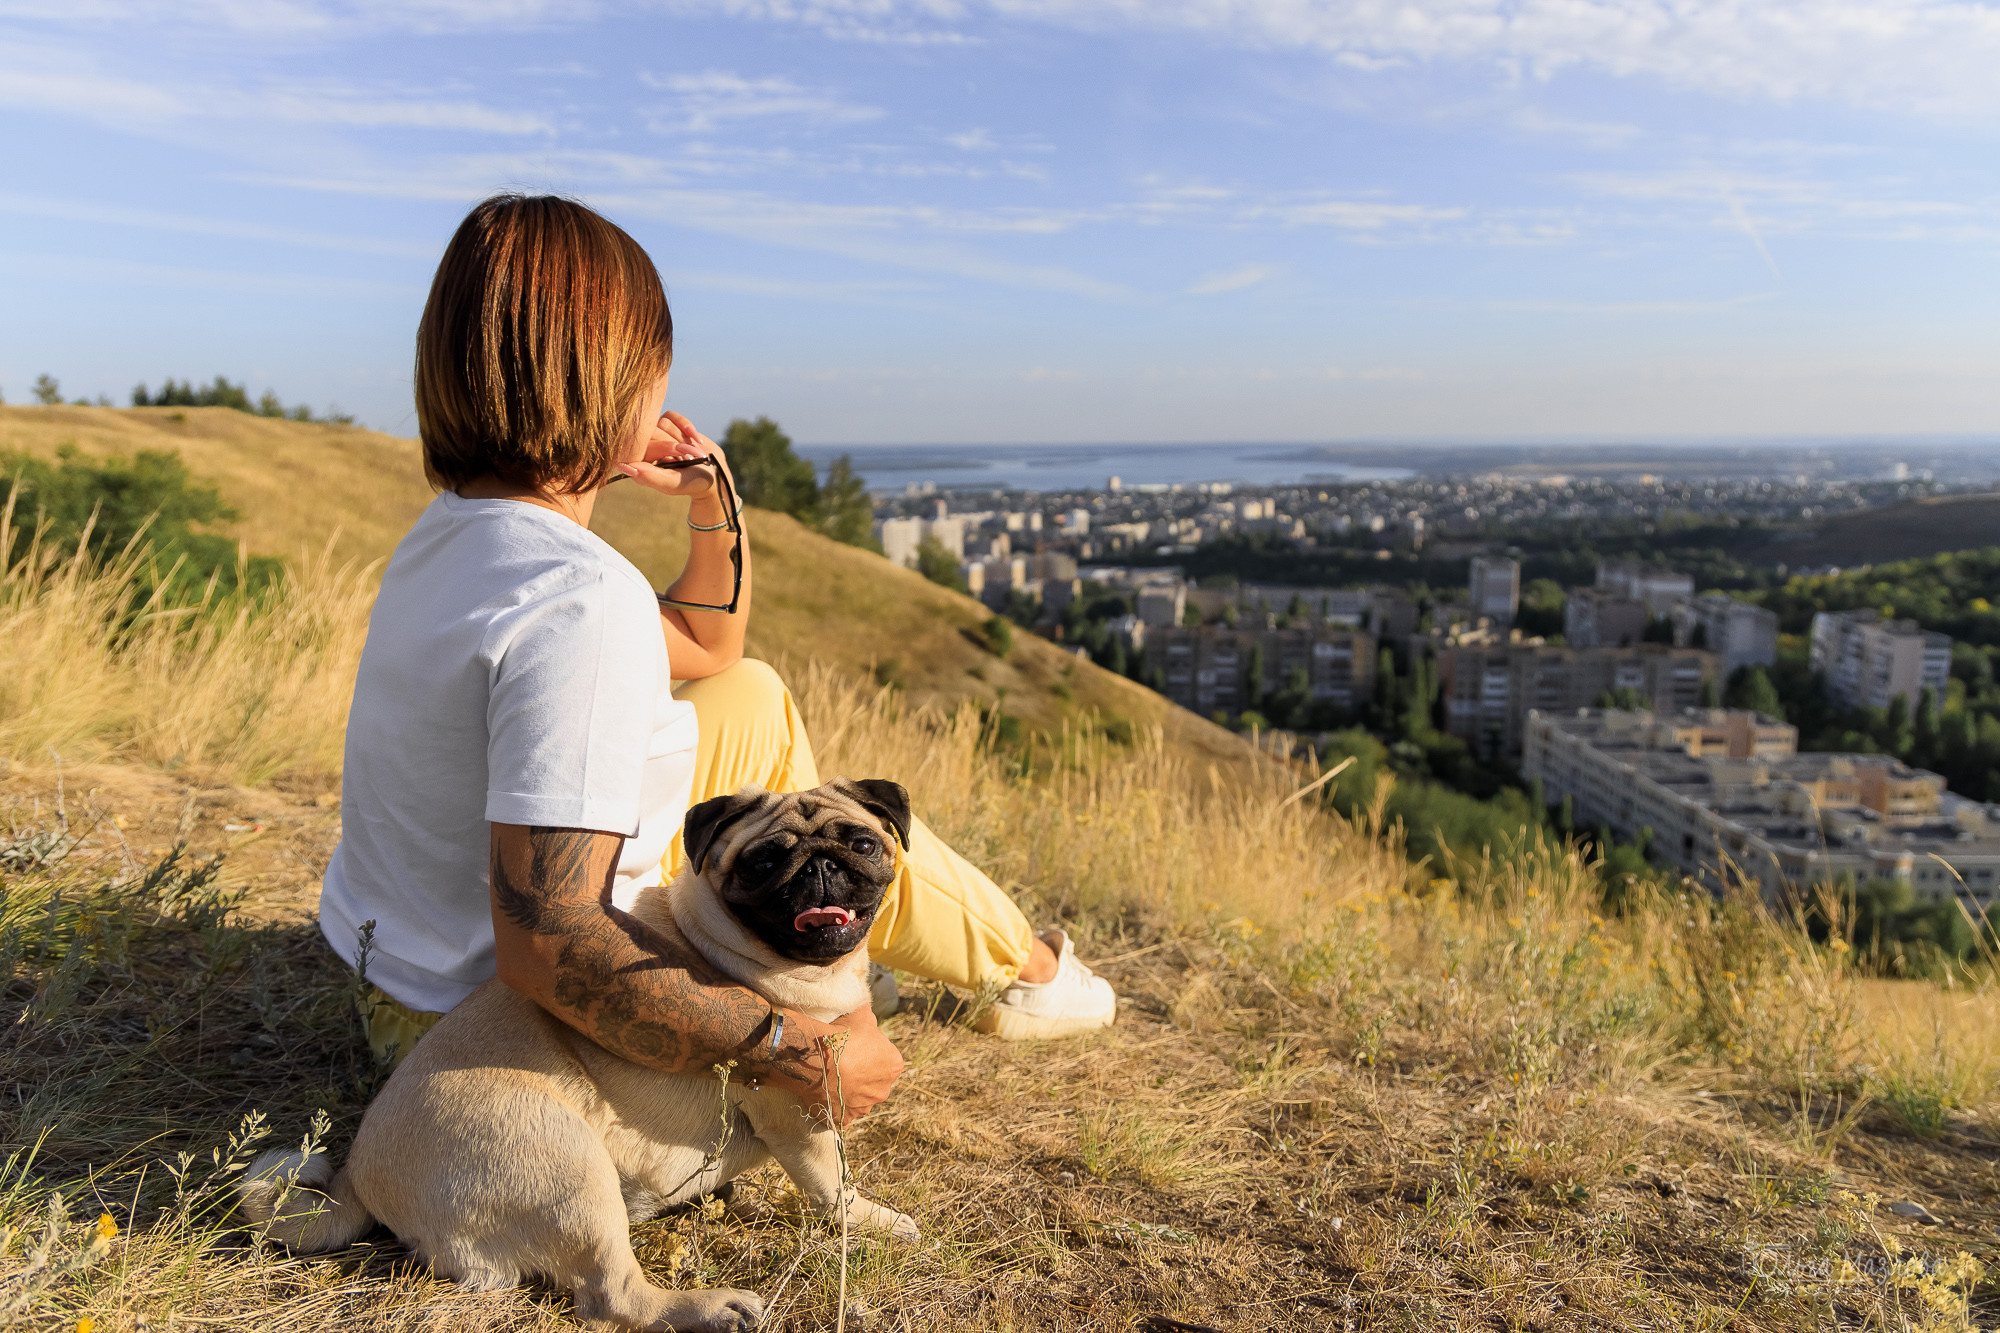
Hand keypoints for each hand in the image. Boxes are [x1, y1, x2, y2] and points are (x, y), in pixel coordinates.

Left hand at [614, 411, 732, 507]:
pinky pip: (671, 415)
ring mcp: (655, 434)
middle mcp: (644, 449)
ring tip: (692, 451)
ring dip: (681, 437)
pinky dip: (686, 426)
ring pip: (660, 423)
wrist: (715, 471)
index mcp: (639, 466)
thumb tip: (621, 465)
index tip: (675, 460)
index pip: (635, 449)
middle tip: (687, 459)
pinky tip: (696, 439)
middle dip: (673, 446)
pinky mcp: (668, 423)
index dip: (659, 450)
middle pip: (648, 434)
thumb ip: (649, 476)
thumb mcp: (672, 483)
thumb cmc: (692, 482)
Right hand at [801, 1004, 904, 1125]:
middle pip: (874, 1081)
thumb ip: (870, 1018)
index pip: (885, 1058)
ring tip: (831, 1077)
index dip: (870, 1051)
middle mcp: (883, 1090)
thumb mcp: (861, 1014)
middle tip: (842, 1062)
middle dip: (862, 1074)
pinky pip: (842, 1113)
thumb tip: (868, 1015)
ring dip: (849, 1090)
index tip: (855, 1046)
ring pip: (859, 1098)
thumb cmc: (842, 1035)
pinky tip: (825, 1093)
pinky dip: (835, 1105)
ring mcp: (864, 1107)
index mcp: (894, 1065)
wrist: (816, 1058)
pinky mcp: (845, 1118)